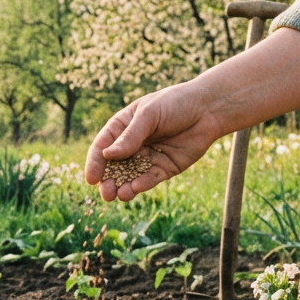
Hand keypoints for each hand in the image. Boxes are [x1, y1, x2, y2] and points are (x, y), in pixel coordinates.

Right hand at [84, 82, 223, 201]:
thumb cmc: (175, 103)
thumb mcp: (149, 115)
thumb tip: (107, 155)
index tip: (91, 178)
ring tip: (120, 196)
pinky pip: (150, 179)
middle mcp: (132, 144)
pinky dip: (143, 185)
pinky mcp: (164, 168)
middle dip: (109, 181)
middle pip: (114, 166)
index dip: (95, 163)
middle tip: (106, 194)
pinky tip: (137, 188)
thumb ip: (131, 136)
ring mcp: (148, 157)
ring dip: (124, 187)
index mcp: (122, 127)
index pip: (102, 146)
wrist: (209, 109)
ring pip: (131, 176)